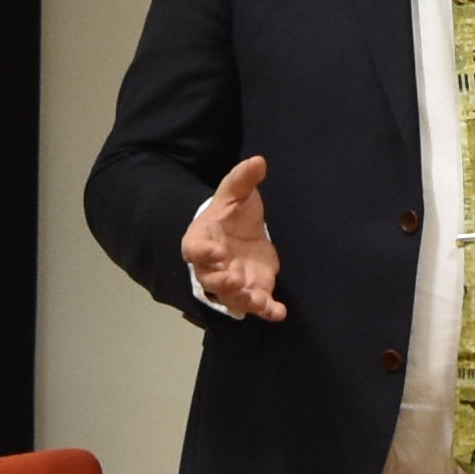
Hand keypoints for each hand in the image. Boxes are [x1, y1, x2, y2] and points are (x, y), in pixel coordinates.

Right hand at [181, 153, 283, 321]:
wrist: (242, 232)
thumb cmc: (231, 213)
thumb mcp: (235, 193)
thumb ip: (243, 179)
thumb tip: (259, 160)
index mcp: (201, 240)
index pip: (195, 250)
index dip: (204, 253)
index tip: (217, 252)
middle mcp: (213, 267)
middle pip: (211, 281)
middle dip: (222, 283)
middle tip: (235, 280)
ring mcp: (232, 282)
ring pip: (232, 299)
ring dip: (244, 301)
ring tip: (259, 301)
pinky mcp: (253, 290)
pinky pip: (257, 305)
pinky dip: (267, 311)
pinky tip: (279, 312)